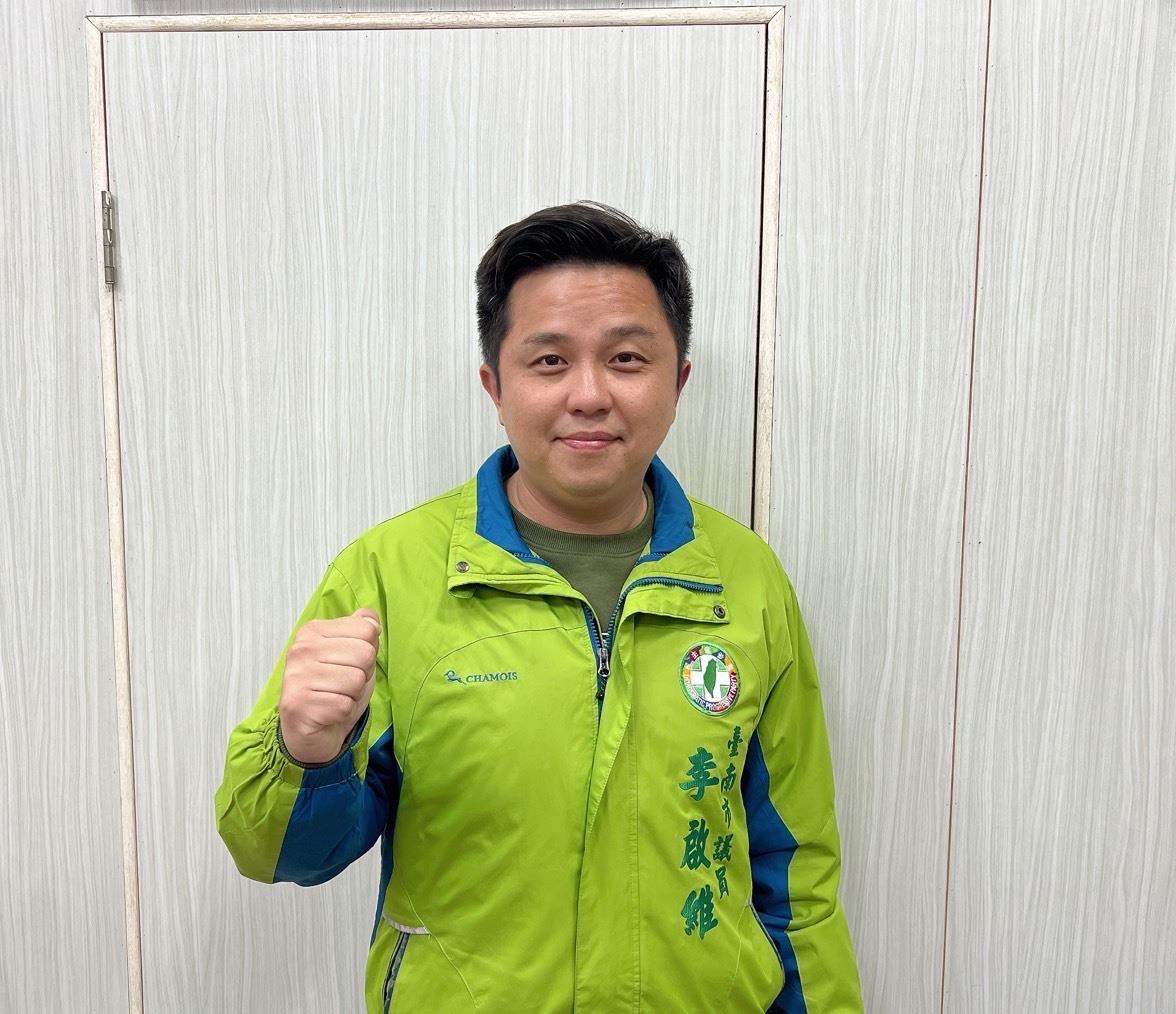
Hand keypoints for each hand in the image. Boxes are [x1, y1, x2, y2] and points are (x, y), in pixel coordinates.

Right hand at [278, 607, 380, 764]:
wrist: (313, 733)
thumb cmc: (334, 691)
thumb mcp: (354, 655)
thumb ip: (362, 631)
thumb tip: (370, 617)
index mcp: (313, 631)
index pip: (367, 630)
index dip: (368, 652)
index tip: (349, 664)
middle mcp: (300, 650)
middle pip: (365, 654)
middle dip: (362, 674)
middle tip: (343, 685)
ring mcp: (296, 677)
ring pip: (356, 680)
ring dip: (353, 695)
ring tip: (336, 698)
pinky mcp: (298, 705)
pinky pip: (344, 705)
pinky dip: (344, 712)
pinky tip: (329, 713)